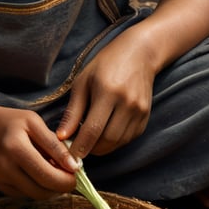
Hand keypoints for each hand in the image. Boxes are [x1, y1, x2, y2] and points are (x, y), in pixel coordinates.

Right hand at [0, 106, 79, 198]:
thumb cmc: (12, 122)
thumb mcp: (35, 123)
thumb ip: (55, 145)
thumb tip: (74, 167)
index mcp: (16, 147)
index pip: (48, 174)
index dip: (68, 178)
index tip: (77, 172)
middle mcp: (5, 167)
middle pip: (43, 189)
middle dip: (62, 186)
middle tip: (69, 175)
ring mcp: (0, 179)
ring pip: (36, 196)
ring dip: (51, 189)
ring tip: (54, 172)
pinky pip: (26, 195)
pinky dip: (37, 188)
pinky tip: (39, 174)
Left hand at [56, 29, 154, 159]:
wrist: (139, 53)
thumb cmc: (106, 64)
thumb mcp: (83, 81)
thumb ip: (73, 111)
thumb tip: (62, 137)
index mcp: (108, 92)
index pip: (93, 130)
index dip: (80, 146)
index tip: (69, 155)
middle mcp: (127, 104)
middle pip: (107, 140)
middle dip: (90, 150)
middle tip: (78, 148)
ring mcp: (139, 111)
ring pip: (118, 143)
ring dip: (102, 147)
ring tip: (89, 139)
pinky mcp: (146, 117)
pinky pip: (128, 138)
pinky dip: (114, 142)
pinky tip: (105, 132)